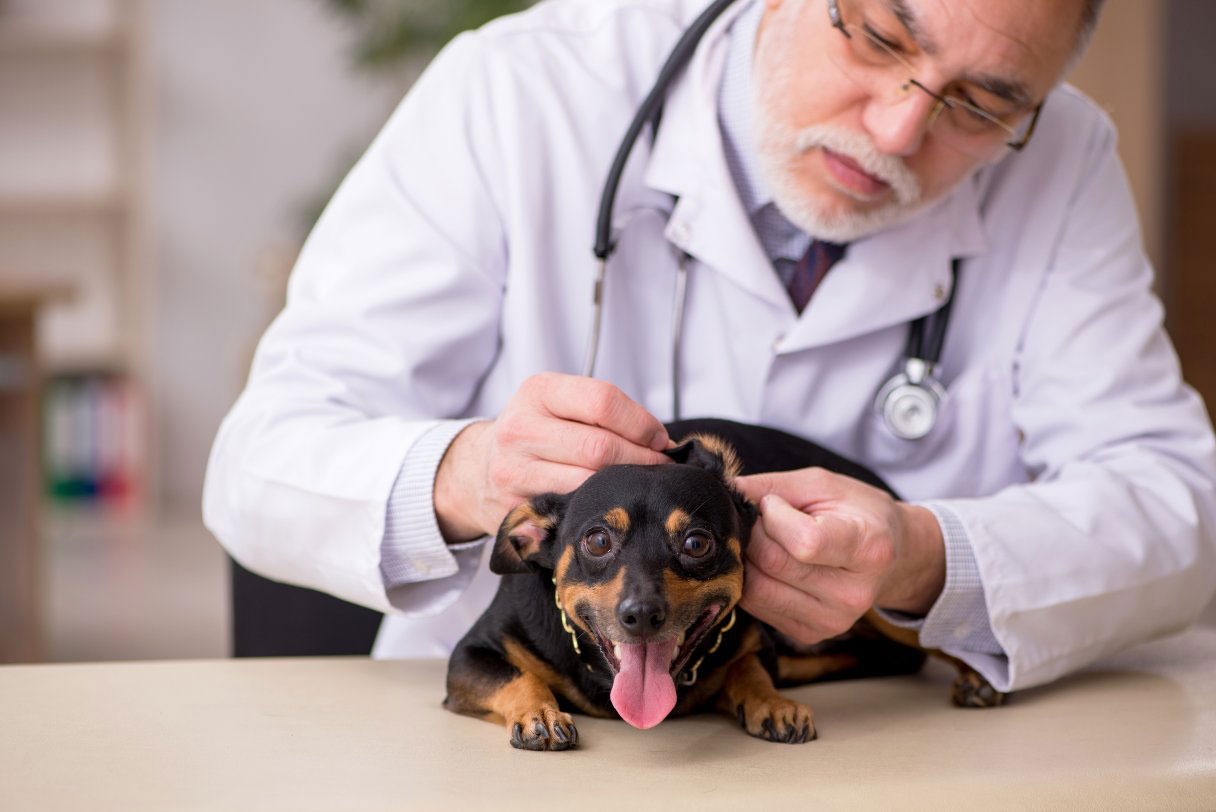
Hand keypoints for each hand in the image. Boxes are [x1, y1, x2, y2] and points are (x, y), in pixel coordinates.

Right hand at [434, 372, 670, 541]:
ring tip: (639, 484)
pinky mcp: (515, 508)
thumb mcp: (559, 404)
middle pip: (600, 447)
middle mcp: (520, 428)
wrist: (478, 471)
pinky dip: (598, 506)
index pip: (603, 400)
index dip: (641, 423)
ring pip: (589, 482)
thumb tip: (660, 440)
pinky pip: (572, 509)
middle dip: (641, 459)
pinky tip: (609, 503)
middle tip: (659, 467)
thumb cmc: (536, 433)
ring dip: (624, 485)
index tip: (659, 438)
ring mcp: (514, 471)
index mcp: (538, 391)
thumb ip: (603, 412)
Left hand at [733, 468, 944, 645]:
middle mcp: (853, 593)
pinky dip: (750, 579)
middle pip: (772, 564)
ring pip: (756, 589)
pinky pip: (756, 606)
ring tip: (765, 540)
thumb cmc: (856, 513)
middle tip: (762, 519)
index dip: (774, 517)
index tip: (775, 503)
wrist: (890, 557)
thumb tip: (722, 492)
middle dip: (753, 533)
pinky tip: (768, 564)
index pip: (806, 542)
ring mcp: (832, 620)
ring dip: (747, 559)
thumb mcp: (823, 485)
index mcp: (868, 549)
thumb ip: (772, 486)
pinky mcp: (810, 634)